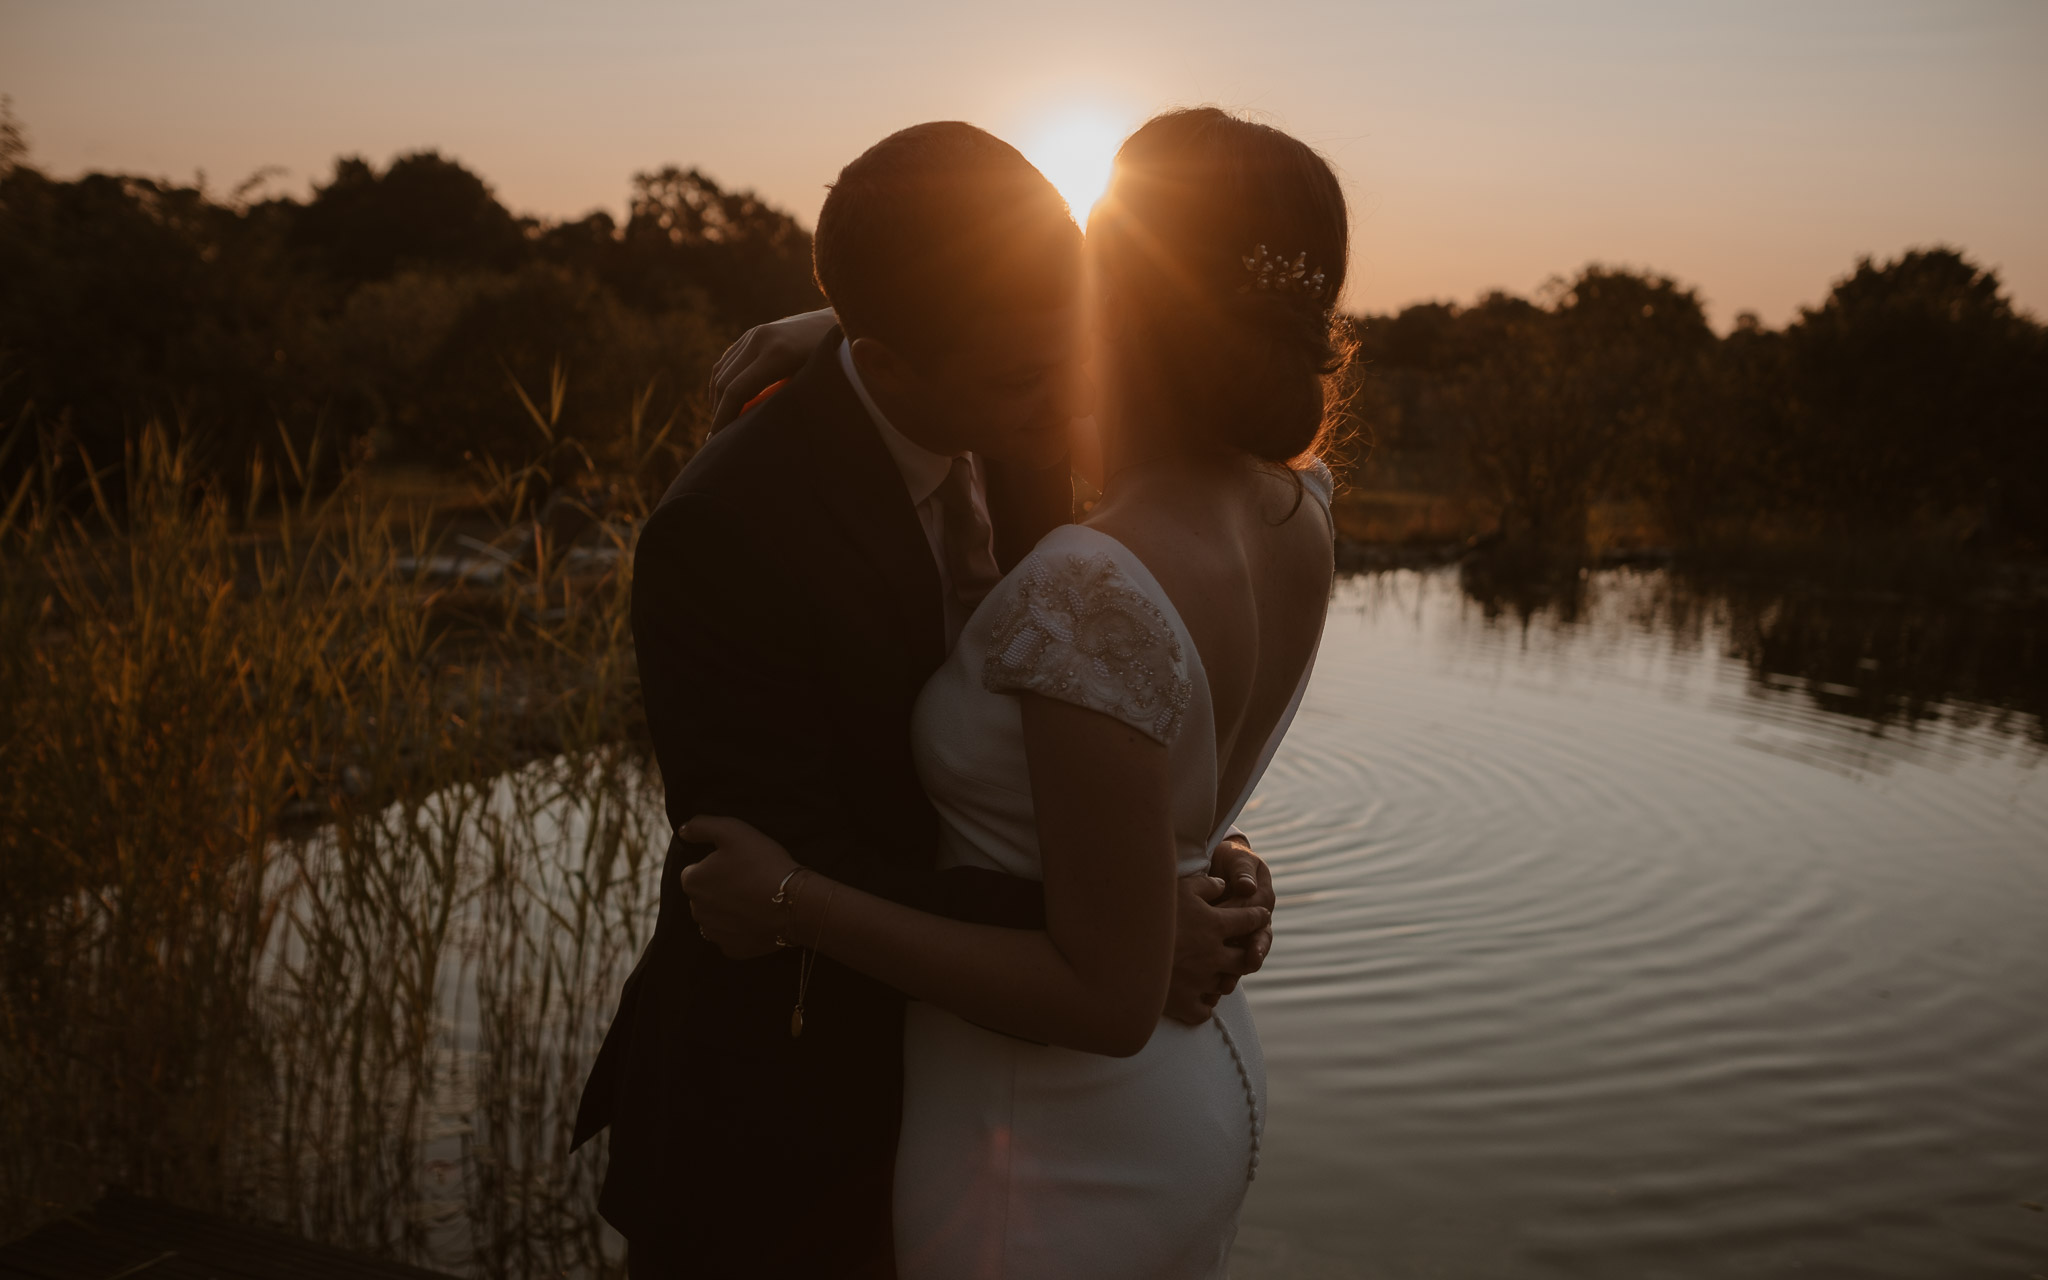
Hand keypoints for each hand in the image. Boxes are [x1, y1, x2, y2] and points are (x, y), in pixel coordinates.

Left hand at [676, 814, 802, 958]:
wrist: (794, 903)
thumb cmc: (763, 862)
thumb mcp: (733, 830)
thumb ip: (701, 826)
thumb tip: (683, 830)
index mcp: (692, 881)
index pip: (695, 870)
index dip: (717, 865)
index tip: (738, 863)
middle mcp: (696, 910)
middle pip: (704, 895)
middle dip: (719, 888)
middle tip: (748, 879)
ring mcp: (714, 933)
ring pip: (715, 916)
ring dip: (728, 909)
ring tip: (754, 898)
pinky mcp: (732, 949)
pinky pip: (730, 936)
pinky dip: (740, 929)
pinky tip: (757, 917)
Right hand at [708, 308, 838, 432]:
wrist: (839, 322)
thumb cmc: (836, 362)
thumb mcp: (815, 385)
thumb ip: (787, 403)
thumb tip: (762, 436)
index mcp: (777, 354)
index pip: (736, 390)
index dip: (724, 418)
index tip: (719, 440)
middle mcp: (760, 339)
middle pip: (724, 382)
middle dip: (717, 412)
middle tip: (717, 439)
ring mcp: (755, 333)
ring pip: (720, 371)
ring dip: (716, 399)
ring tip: (720, 424)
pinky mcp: (753, 333)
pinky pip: (727, 361)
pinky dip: (721, 383)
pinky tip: (725, 402)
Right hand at [1164, 871, 1271, 1025]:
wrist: (1121, 950)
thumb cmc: (1149, 913)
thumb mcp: (1178, 888)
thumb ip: (1205, 885)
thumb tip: (1223, 884)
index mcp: (1215, 926)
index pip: (1249, 921)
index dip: (1258, 916)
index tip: (1261, 914)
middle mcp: (1214, 956)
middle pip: (1246, 959)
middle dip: (1248, 951)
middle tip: (1243, 948)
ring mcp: (1200, 982)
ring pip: (1226, 984)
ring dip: (1223, 977)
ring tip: (1216, 972)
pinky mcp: (1184, 1004)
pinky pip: (1205, 1010)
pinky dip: (1204, 1004)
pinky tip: (1198, 996)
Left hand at [1209, 834, 1275, 976]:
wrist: (1216, 864)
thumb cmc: (1228, 859)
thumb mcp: (1237, 860)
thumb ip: (1242, 871)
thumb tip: (1247, 887)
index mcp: (1262, 899)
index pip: (1256, 911)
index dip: (1246, 917)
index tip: (1235, 923)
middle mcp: (1256, 920)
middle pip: (1258, 939)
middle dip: (1255, 950)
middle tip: (1251, 959)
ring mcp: (1243, 934)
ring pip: (1244, 956)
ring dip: (1237, 970)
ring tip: (1228, 984)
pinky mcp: (1227, 944)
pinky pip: (1228, 962)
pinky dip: (1221, 975)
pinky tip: (1211, 987)